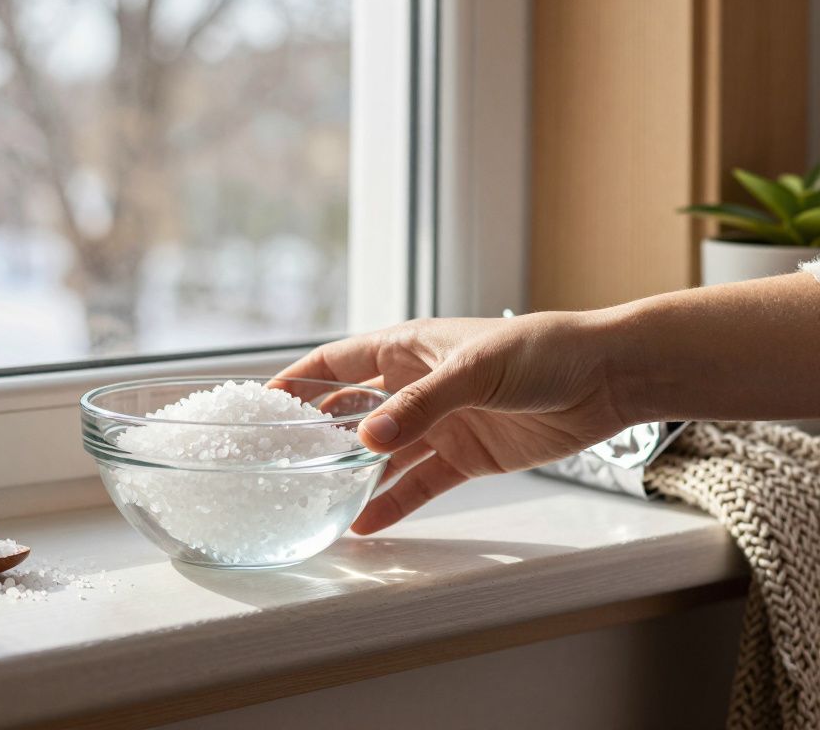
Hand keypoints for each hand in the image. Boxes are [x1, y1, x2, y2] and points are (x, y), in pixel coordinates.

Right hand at [278, 313, 629, 532]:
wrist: (607, 378)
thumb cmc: (543, 351)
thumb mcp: (474, 371)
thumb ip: (419, 405)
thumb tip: (367, 438)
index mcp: (408, 347)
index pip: (337, 363)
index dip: (299, 382)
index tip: (263, 405)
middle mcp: (416, 385)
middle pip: (353, 412)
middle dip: (320, 437)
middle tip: (284, 466)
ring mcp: (440, 422)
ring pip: (383, 453)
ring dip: (354, 476)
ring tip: (318, 504)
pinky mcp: (466, 455)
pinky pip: (419, 482)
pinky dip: (393, 501)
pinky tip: (366, 523)